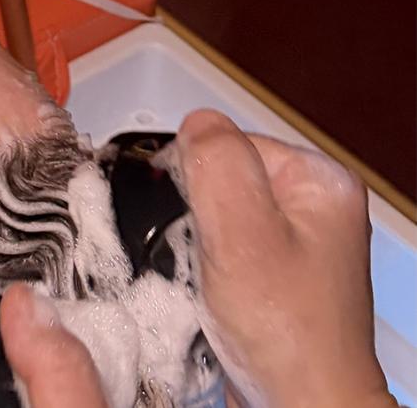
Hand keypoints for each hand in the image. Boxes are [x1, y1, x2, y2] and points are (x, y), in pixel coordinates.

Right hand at [172, 110, 394, 407]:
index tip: (184, 218)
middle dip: (194, 213)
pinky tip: (209, 287)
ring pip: (216, 214)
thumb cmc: (287, 331)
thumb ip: (216, 164)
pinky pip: (222, 245)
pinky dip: (203, 263)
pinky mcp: (276, 272)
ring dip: (195, 241)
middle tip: (200, 253)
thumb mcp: (241, 232)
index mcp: (318, 178)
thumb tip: (196, 123)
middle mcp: (314, 204)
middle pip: (220, 178)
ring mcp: (297, 240)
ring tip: (204, 275)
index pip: (228, 142)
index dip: (192, 176)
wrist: (303, 402)